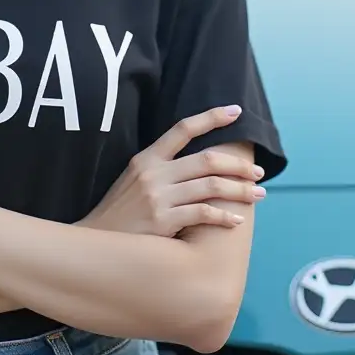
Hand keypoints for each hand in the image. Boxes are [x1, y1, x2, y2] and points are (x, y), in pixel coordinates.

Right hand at [79, 105, 264, 237]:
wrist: (95, 243)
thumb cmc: (119, 213)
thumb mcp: (133, 180)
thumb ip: (160, 168)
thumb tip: (197, 163)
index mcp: (146, 158)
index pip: (183, 128)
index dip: (211, 117)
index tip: (235, 111)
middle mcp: (154, 173)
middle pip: (207, 160)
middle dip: (239, 165)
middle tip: (259, 172)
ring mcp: (158, 197)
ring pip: (211, 186)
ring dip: (240, 190)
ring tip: (258, 195)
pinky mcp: (163, 222)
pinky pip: (202, 214)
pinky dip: (224, 216)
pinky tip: (237, 221)